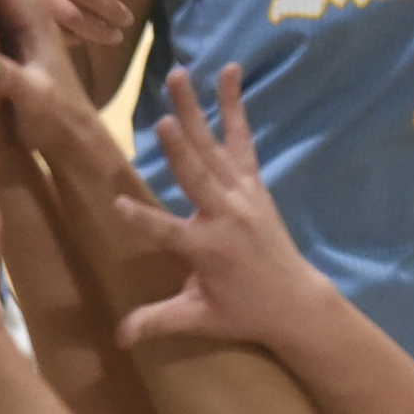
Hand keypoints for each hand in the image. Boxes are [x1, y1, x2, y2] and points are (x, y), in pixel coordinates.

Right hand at [111, 64, 335, 348]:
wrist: (295, 301)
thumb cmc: (243, 313)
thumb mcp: (198, 319)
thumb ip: (157, 322)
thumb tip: (119, 340)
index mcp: (206, 248)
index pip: (166, 231)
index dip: (141, 220)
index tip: (117, 203)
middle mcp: (225, 215)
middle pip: (195, 173)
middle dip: (177, 143)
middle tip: (163, 112)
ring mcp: (243, 195)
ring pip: (213, 145)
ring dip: (196, 109)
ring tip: (179, 74)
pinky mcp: (254, 184)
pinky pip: (241, 140)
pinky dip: (234, 107)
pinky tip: (229, 74)